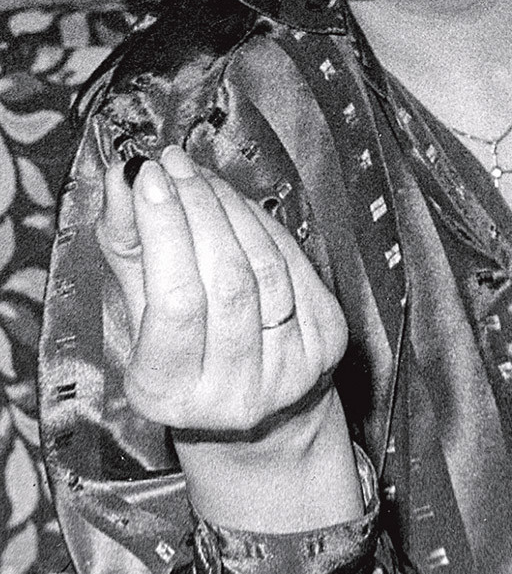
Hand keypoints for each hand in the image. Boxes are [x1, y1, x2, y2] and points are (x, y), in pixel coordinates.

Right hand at [97, 146, 347, 436]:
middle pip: (224, 278)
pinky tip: (236, 203)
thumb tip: (124, 177)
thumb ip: (127, 247)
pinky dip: (263, 223)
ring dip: (230, 207)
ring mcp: (288, 370)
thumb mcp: (139, 312)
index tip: (148, 176)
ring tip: (200, 176)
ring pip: (264, 265)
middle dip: (197, 206)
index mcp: (170, 394)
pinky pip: (295, 263)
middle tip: (174, 164)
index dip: (163, 229)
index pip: (174, 300)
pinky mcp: (327, 342)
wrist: (256, 409)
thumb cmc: (185, 353)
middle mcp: (234, 393)